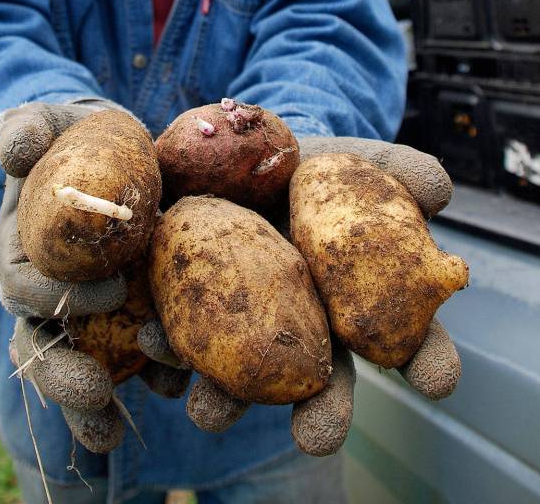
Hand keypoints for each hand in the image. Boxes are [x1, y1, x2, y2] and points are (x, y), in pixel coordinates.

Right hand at [0, 100, 185, 453]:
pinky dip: (158, 374)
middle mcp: (53, 294)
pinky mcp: (130, 315)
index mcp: (25, 254)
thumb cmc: (76, 135)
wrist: (117, 148)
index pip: (27, 289)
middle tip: (96, 401)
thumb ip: (27, 130)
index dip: (57, 299)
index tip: (106, 296)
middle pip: (48, 348)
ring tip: (132, 423)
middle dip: (66, 380)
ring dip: (104, 402)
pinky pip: (137, 356)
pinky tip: (185, 387)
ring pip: (88, 367)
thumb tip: (18, 148)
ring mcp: (90, 313)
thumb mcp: (51, 122)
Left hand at [140, 134, 460, 456]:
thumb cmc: (305, 167)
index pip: (408, 341)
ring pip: (239, 378)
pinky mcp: (184, 313)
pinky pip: (172, 342)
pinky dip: (160, 352)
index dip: (427, 360)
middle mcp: (305, 333)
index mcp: (357, 304)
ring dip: (223, 400)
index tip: (437, 380)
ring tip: (209, 411)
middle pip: (321, 384)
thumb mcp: (349, 160)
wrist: (226, 152)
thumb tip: (439, 188)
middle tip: (321, 436)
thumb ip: (394, 170)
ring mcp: (243, 331)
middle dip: (322, 414)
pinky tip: (150, 344)